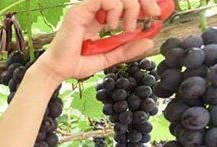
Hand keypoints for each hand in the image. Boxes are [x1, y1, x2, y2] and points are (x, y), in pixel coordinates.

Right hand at [34, 0, 160, 83]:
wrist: (58, 70)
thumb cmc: (77, 63)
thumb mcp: (109, 56)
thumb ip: (127, 49)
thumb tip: (149, 40)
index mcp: (100, 17)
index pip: (124, 3)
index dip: (143, 4)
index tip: (157, 13)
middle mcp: (94, 10)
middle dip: (143, 1)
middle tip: (154, 14)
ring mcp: (87, 9)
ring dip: (130, 8)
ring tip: (128, 27)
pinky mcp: (80, 11)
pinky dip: (114, 10)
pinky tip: (111, 26)